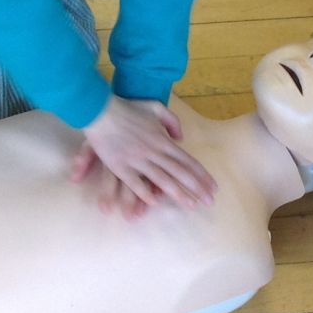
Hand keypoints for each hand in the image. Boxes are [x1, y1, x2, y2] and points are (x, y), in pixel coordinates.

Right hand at [72, 96, 216, 217]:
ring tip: (191, 205)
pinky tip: (156, 203)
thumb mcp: (154, 106)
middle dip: (197, 188)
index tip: (212, 186)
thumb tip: (180, 138)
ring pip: (162, 181)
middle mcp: (154, 152)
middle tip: (209, 201)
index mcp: (163, 140)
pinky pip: (136, 184)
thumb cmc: (127, 107)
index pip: (187, 160)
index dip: (201, 175)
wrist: (101, 111)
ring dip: (178, 194)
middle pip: (180, 173)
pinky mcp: (122, 168)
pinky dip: (147, 194)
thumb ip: (171, 121)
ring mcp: (138, 161)